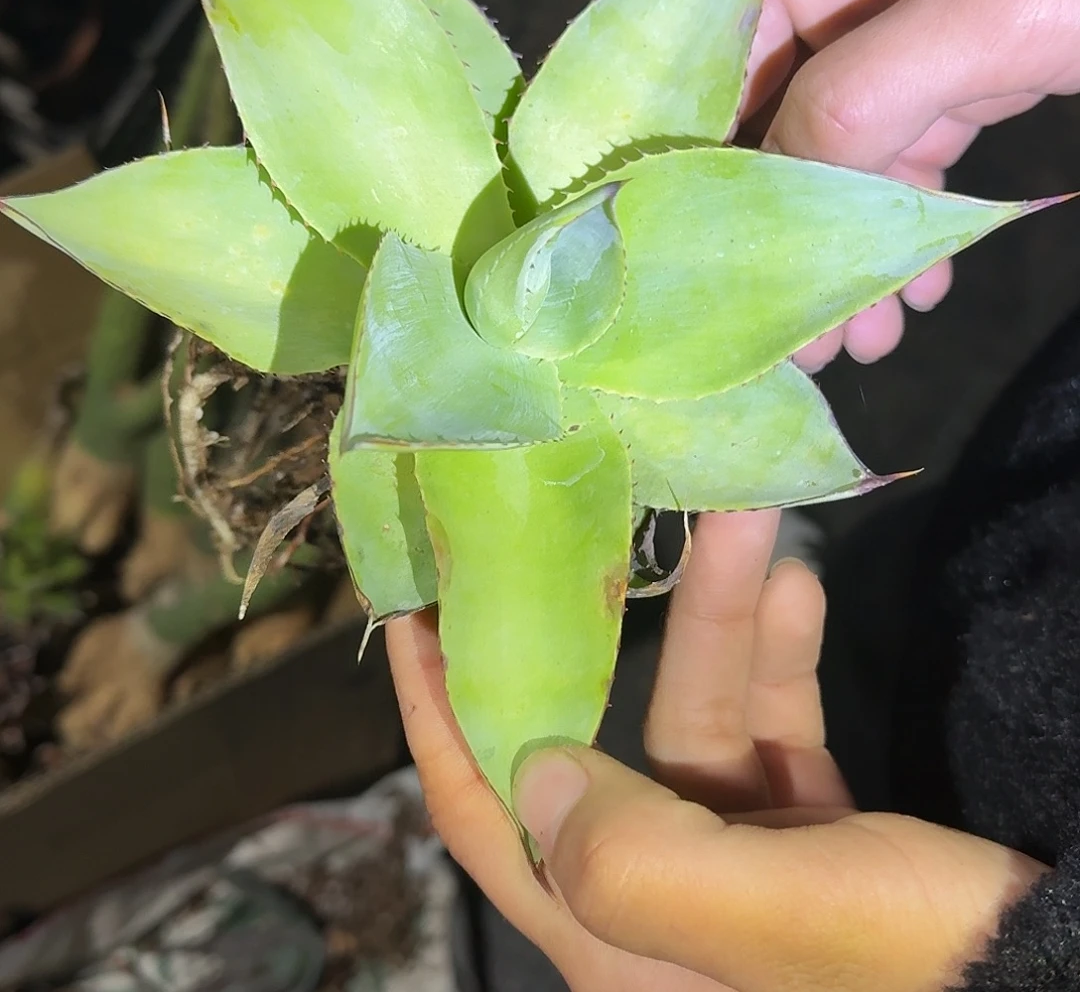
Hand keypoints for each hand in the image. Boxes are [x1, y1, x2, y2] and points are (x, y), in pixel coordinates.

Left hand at [388, 510, 1049, 991]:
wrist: (1067, 972)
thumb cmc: (916, 963)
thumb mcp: (771, 922)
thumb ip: (629, 858)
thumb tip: (534, 767)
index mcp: (617, 938)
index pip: (488, 820)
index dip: (434, 718)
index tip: (408, 613)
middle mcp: (657, 903)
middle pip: (594, 748)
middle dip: (605, 632)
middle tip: (560, 530)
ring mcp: (733, 866)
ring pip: (699, 721)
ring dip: (725, 623)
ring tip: (748, 522)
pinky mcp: (802, 835)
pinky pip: (770, 731)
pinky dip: (780, 663)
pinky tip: (797, 587)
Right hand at [742, 0, 1079, 368]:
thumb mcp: (999, 14)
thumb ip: (864, 98)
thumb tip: (780, 193)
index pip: (736, 71)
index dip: (728, 180)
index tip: (732, 281)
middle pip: (793, 124)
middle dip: (801, 234)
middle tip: (807, 337)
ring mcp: (914, 17)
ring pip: (854, 147)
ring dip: (860, 245)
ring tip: (864, 335)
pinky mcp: (972, 54)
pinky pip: (918, 144)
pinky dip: (916, 216)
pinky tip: (918, 280)